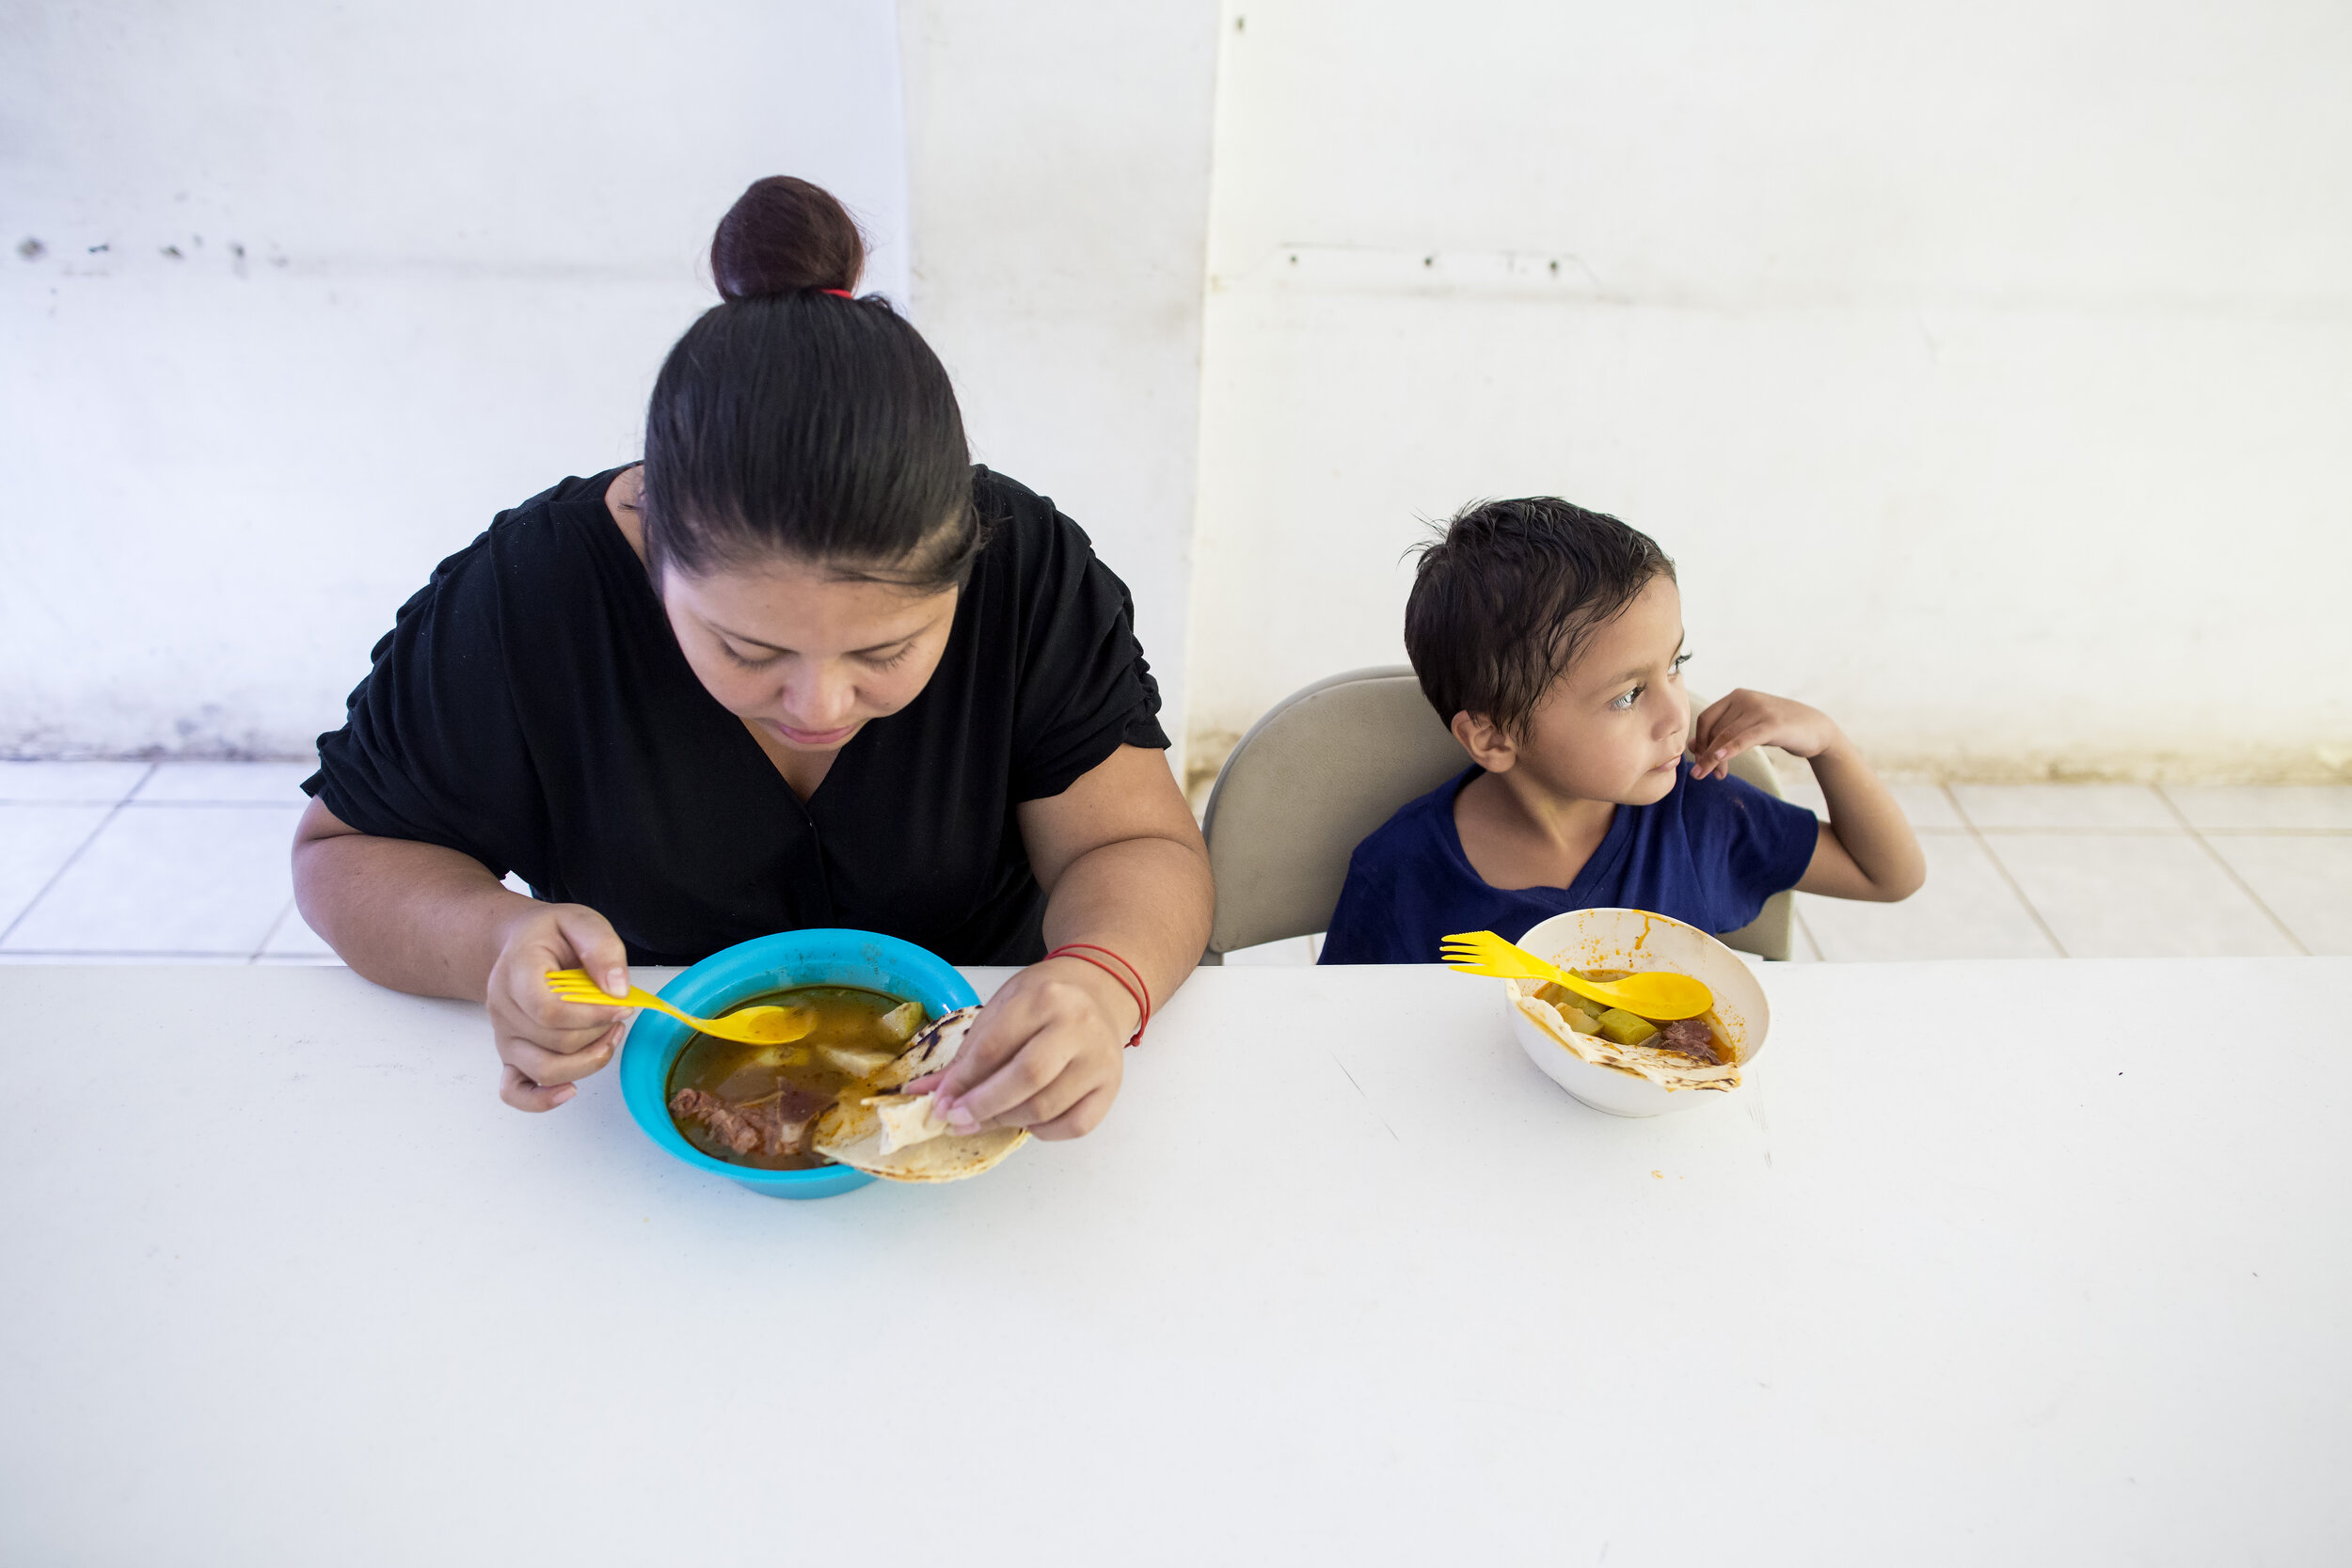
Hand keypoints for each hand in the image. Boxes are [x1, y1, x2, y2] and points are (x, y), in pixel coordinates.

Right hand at [484, 901, 632, 1111]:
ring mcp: (504, 1035)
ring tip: (610, 1036)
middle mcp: (503, 1008)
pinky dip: (541, 1100)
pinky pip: (514, 1091)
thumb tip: (617, 990)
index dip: (594, 1015)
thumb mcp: (582, 922)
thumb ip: (602, 949)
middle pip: (555, 1042)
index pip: (550, 1011)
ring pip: (545, 1070)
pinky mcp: (510, 1054)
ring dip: (588, 1061)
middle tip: (621, 1012)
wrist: (523, 943)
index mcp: (516, 971)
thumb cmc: (552, 935)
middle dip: (599, 1033)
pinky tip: (570, 1090)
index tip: (625, 1005)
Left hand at [918, 957, 1135, 1139]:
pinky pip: (1075, 1126)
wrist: (1099, 992)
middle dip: (983, 1105)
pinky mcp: (1112, 1087)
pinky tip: (1025, 1121)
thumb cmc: (1043, 1000)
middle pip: (1026, 1078)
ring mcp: (1100, 1059)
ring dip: (1006, 1121)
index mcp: (1044, 998)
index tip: (940, 1102)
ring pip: (1047, 1107)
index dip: (962, 1080)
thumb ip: (969, 1052)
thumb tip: (925, 1094)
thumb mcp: (1002, 1009)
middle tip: (956, 1119)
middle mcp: (1078, 1026)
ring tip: (984, 1120)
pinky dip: (1043, 1132)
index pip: (995, 1047)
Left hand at [1688, 688, 1844, 779]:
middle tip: (1705, 774)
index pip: (1706, 719)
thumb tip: (1691, 745)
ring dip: (1714, 759)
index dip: (1699, 741)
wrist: (1817, 728)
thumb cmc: (1779, 728)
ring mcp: (1759, 709)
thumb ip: (1723, 732)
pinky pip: (1744, 739)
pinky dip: (1729, 749)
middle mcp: (1745, 698)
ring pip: (1725, 736)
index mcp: (1736, 696)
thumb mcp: (1748, 727)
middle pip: (1714, 729)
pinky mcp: (1772, 724)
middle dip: (1707, 754)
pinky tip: (1719, 761)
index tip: (1700, 760)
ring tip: (1712, 776)